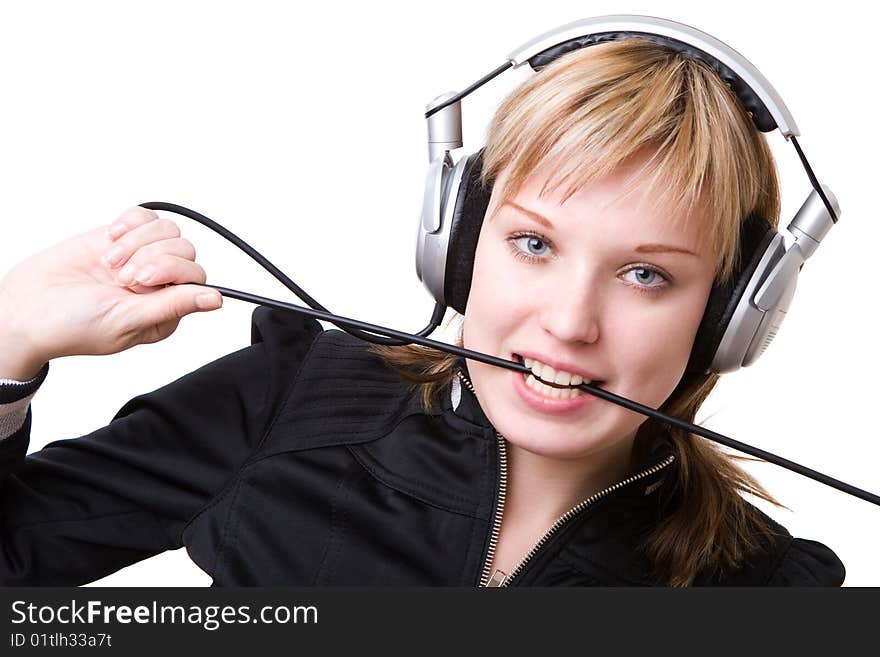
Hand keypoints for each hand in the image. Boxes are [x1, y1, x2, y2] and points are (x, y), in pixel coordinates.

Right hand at [0, 206, 221, 365]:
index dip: (170, 272)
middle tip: (118, 276)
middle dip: (151, 257)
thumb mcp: (126, 320)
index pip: (196, 278)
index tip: (136, 282)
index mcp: (166, 311)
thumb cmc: (70, 326)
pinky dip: (128, 224)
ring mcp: (140, 258)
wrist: (25, 308)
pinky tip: (108, 241)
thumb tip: (215, 299)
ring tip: (109, 262)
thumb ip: (173, 305)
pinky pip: (143, 216)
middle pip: (185, 250)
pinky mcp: (120, 238)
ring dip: (136, 241)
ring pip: (168, 230)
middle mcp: (158, 284)